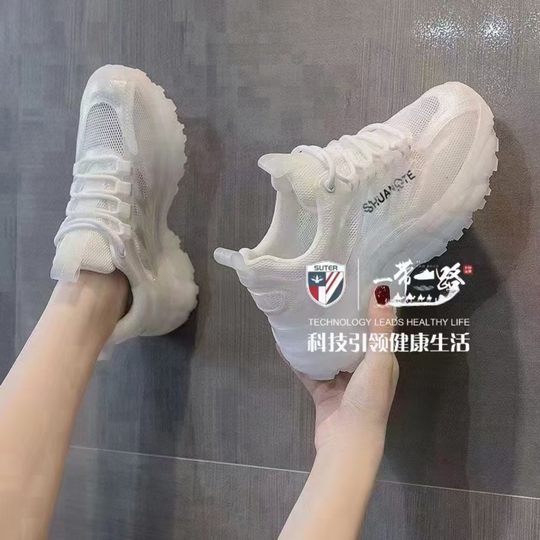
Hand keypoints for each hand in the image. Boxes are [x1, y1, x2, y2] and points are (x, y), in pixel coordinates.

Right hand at [295, 286, 398, 451]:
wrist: (347, 442)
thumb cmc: (368, 400)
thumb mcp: (378, 361)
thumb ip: (380, 329)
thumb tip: (382, 291)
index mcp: (381, 361)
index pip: (374, 329)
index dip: (365, 309)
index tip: (349, 286)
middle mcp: (363, 370)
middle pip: (349, 340)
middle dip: (338, 320)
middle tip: (321, 296)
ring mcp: (342, 382)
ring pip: (328, 354)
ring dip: (318, 338)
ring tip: (303, 315)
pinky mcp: (323, 392)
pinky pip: (310, 370)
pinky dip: (299, 359)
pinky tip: (286, 343)